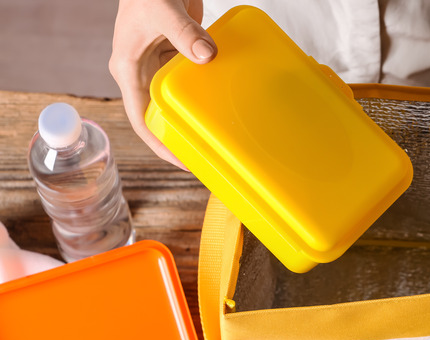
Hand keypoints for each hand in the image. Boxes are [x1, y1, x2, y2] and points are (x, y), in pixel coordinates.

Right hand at [109, 0, 216, 168]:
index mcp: (129, 70)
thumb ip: (184, 33)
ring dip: (198, 111)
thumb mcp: (162, 11)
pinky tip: (227, 97)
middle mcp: (143, 71)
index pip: (142, 119)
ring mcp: (161, 62)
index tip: (183, 162)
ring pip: (179, 97)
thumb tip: (208, 55)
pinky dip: (208, 86)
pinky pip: (193, 76)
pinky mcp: (179, 51)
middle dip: (182, 134)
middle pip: (162, 114)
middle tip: (210, 154)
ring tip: (221, 133)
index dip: (161, 144)